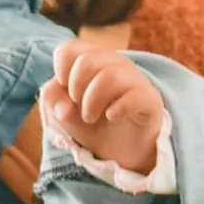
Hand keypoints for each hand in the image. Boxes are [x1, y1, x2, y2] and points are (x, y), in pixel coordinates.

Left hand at [40, 39, 165, 175]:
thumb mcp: (65, 115)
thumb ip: (53, 101)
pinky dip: (118, 109)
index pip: (69, 49)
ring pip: (109, 75)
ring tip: (91, 118)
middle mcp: (115, 64)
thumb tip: (64, 107)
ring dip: (92, 101)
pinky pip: (136, 95)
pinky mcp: (150, 99)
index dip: (61, 71)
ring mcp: (135, 79)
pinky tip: (112, 117)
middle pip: (87, 60)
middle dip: (75, 88)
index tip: (67, 92)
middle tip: (79, 108)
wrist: (121, 154)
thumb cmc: (93, 126)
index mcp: (93, 60)